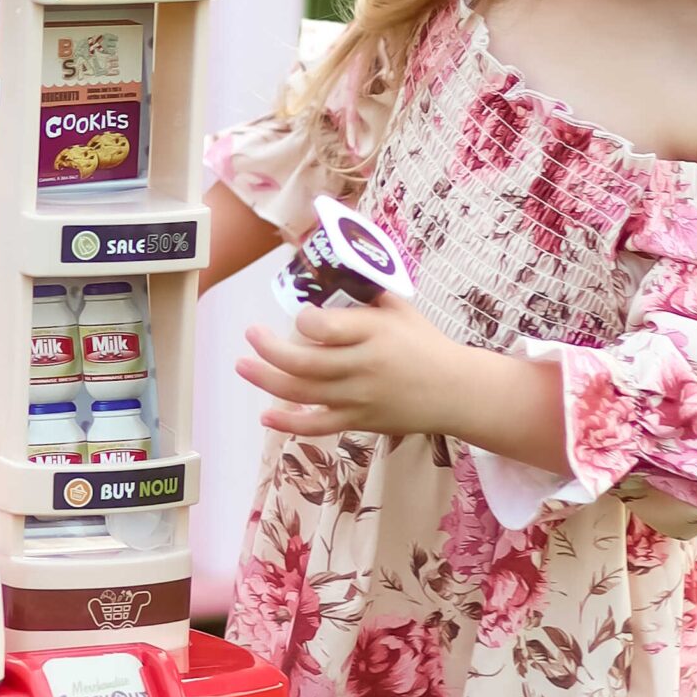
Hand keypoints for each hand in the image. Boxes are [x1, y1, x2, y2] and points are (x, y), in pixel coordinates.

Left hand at [236, 293, 574, 469]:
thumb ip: (366, 295)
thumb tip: (333, 270)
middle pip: (304, 362)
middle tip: (250, 334)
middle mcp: (363, 366)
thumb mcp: (401, 310)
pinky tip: (266, 416)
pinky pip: (317, 425)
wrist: (454, 391)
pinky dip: (288, 424)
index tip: (299, 314)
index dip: (304, 320)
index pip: (326, 328)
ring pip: (302, 393)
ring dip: (265, 379)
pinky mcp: (357, 421)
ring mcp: (358, 397)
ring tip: (241, 365)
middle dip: (269, 348)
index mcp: (375, 333)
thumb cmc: (425, 344)